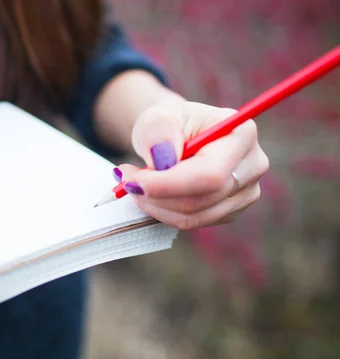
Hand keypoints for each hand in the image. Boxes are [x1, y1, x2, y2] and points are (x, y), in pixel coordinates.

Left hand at [116, 101, 268, 229]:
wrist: (176, 136)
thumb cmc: (168, 124)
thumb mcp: (156, 116)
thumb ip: (158, 130)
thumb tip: (164, 156)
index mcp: (242, 133)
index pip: (210, 173)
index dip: (168, 184)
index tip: (132, 181)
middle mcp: (253, 164)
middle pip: (203, 198)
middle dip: (156, 195)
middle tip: (125, 181)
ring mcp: (246, 192)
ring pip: (194, 216)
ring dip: (155, 205)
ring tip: (135, 183)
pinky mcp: (230, 211)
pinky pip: (192, 222)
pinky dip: (164, 212)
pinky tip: (152, 193)